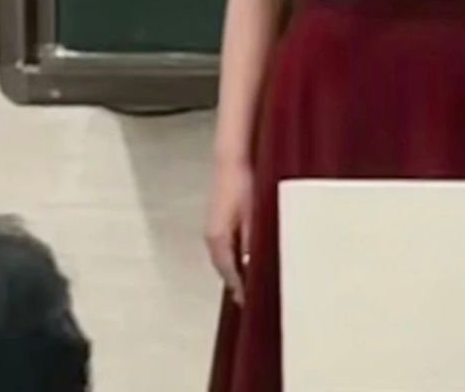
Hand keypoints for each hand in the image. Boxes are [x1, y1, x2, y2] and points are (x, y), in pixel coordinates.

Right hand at [205, 159, 253, 304]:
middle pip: (223, 268)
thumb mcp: (253, 216)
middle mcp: (211, 238)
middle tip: (250, 297)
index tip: (248, 303)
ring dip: (233, 271)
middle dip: (236, 283)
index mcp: (218, 239)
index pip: (229, 273)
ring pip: (222, 259)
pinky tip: (243, 259)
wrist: (231, 161)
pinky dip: (231, 258)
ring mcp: (211, 230)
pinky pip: (223, 248)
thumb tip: (254, 266)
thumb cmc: (244, 185)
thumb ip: (253, 242)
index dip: (240, 289)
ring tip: (248, 284)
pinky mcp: (216, 223)